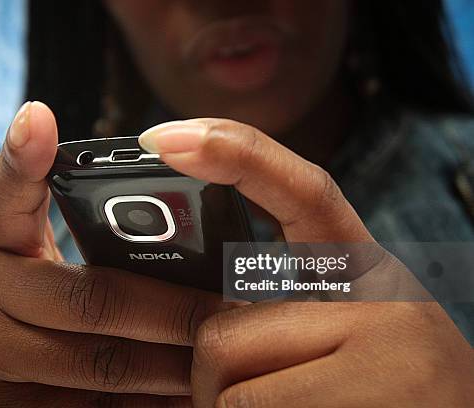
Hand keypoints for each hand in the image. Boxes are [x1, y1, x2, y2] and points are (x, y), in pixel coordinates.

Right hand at [0, 104, 230, 407]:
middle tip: (230, 310)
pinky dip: (145, 404)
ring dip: (170, 365)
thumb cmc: (1, 302)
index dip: (23, 158)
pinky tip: (183, 396)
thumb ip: (77, 238)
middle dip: (172, 310)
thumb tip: (172, 232)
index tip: (39, 118)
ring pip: (100, 365)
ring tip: (224, 355)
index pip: (7, 195)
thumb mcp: (20, 259)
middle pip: (92, 298)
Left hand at [139, 119, 473, 406]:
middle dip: (215, 377)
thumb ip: (283, 312)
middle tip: (254, 393)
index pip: (302, 191)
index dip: (234, 153)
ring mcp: (388, 359)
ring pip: (229, 389)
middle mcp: (383, 303)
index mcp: (367, 273)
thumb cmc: (394, 388)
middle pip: (222, 333)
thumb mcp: (348, 332)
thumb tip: (197, 314)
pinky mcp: (377, 404)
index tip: (166, 135)